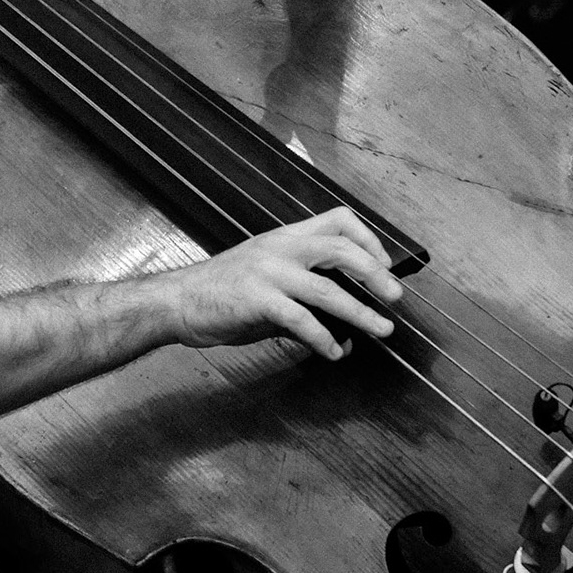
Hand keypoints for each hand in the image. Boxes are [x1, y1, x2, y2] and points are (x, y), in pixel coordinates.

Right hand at [166, 207, 403, 360]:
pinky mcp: (258, 299)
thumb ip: (305, 304)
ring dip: (361, 312)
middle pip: (340, 249)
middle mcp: (279, 248)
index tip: (384, 264)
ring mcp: (268, 272)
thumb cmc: (220, 292)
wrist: (177, 301)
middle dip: (375, 274)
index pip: (337, 220)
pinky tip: (334, 352)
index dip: (368, 239)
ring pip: (328, 289)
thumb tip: (343, 336)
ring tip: (381, 329)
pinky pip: (302, 320)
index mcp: (284, 237)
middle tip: (394, 297)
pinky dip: (324, 339)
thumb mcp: (266, 284)